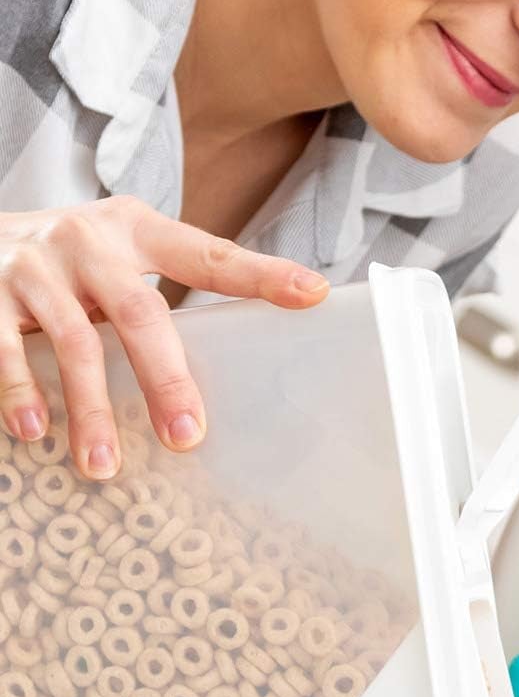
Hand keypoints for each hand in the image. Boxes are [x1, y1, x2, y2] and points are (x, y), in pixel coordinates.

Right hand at [0, 196, 328, 477]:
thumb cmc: (72, 262)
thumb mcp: (123, 255)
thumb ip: (169, 294)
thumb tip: (250, 365)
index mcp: (137, 231)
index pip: (209, 256)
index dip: (261, 273)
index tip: (310, 293)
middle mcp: (87, 242)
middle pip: (140, 315)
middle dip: (165, 380)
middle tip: (186, 438)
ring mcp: (33, 267)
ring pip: (73, 342)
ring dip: (89, 409)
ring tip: (106, 464)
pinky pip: (4, 348)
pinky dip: (18, 390)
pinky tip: (34, 431)